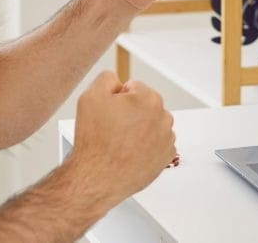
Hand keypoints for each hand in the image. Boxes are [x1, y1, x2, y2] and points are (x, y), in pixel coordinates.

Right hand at [69, 72, 175, 206]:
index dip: (117, 99)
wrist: (96, 178)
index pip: (133, 88)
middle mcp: (163, 118)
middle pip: (144, 106)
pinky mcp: (165, 158)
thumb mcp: (91, 96)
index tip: (109, 113)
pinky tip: (129, 153)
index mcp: (149, 99)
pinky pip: (156, 144)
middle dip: (130, 113)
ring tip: (119, 143)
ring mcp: (166, 139)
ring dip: (138, 129)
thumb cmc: (94, 141)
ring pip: (151, 125)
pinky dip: (145, 147)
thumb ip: (107, 78)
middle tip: (112, 129)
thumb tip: (116, 80)